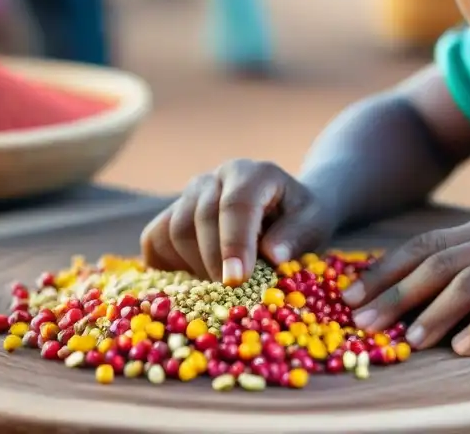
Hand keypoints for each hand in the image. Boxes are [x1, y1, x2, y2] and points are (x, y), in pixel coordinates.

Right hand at [140, 159, 339, 285]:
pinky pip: (155, 238)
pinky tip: (194, 281)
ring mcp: (189, 194)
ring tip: (220, 288)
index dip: (233, 243)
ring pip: (174, 229)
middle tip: (231, 296)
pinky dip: (168, 265)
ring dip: (193, 267)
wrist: (286, 208)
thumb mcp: (314, 224)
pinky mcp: (171, 212)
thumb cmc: (301, 219)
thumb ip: (296, 236)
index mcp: (252, 174)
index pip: (235, 204)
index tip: (236, 280)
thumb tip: (272, 254)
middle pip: (199, 218)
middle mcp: (216, 177)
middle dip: (213, 262)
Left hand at [341, 192, 469, 355]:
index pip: (425, 244)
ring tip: (406, 341)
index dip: (385, 268)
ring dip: (434, 312)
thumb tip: (449, 277)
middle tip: (359, 320)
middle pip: (436, 262)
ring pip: (469, 281)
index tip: (350, 291)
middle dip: (393, 292)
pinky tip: (466, 348)